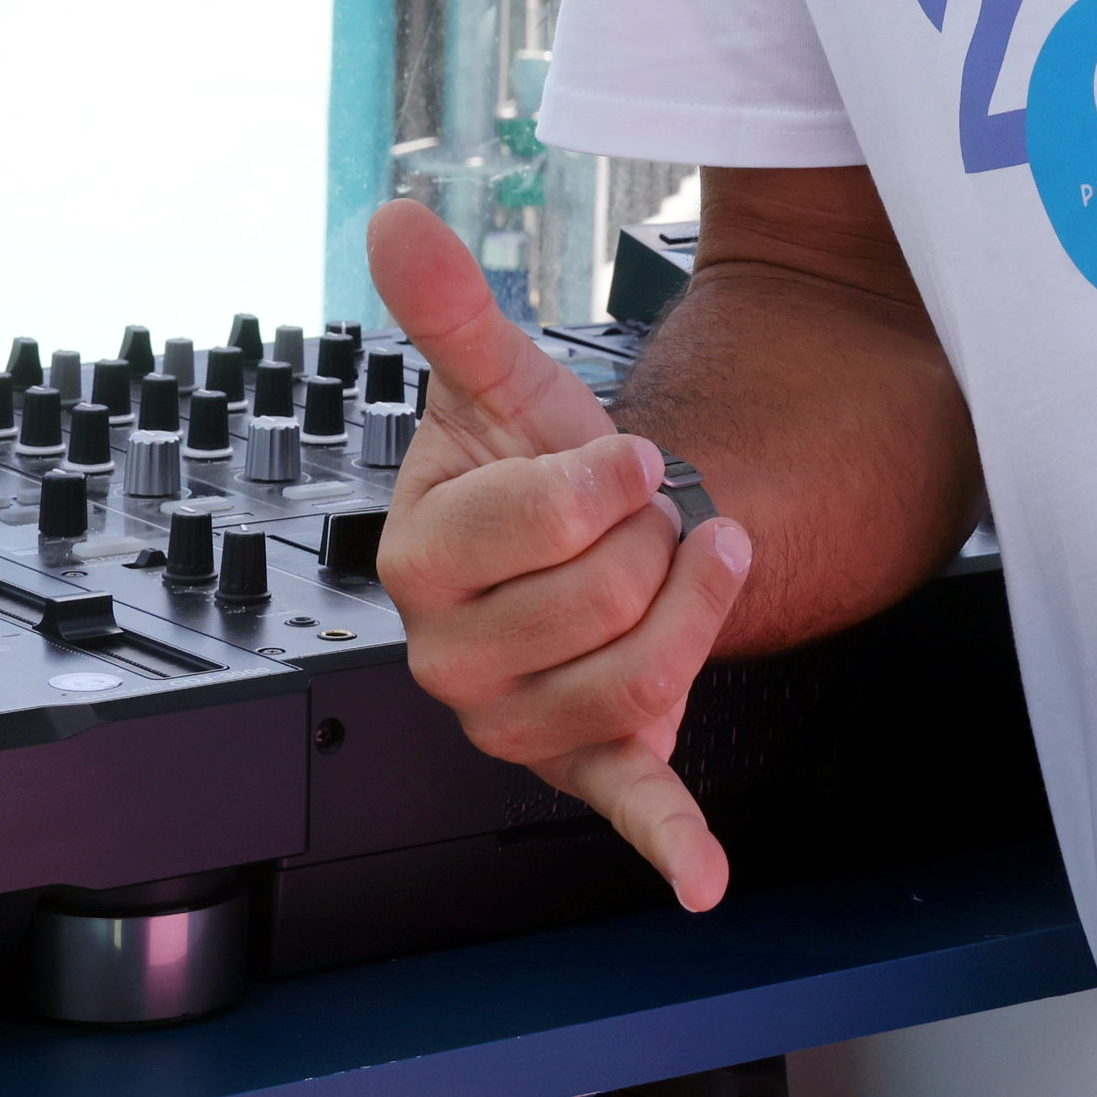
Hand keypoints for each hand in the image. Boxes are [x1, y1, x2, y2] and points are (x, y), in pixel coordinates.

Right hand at [363, 197, 758, 908]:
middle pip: (603, 597)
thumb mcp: (503, 383)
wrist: (592, 533)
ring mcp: (513, 722)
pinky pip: (626, 804)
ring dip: (697, 605)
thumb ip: (452, 308)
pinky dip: (668, 842)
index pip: (540, 519)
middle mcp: (448, 657)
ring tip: (694, 561)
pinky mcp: (586, 765)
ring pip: (641, 673)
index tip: (624, 455)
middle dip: (653, 539)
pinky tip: (701, 876)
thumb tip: (395, 220)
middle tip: (643, 518)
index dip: (605, 476)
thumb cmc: (538, 464)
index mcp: (415, 559)